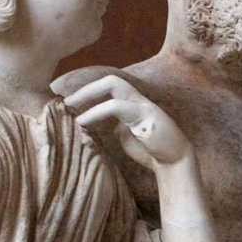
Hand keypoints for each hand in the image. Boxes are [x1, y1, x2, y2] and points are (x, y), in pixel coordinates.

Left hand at [63, 74, 190, 169]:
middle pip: (111, 80)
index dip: (90, 91)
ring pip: (113, 84)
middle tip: (67, 100)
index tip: (70, 102)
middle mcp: (138, 99)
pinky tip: (83, 122)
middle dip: (87, 88)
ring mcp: (143, 104)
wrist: (174, 161)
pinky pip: (116, 106)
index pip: (110, 87)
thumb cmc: (149, 150)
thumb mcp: (124, 136)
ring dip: (88, 93)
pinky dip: (95, 112)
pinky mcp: (145, 114)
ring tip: (71, 105)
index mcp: (133, 103)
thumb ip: (111, 127)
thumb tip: (86, 128)